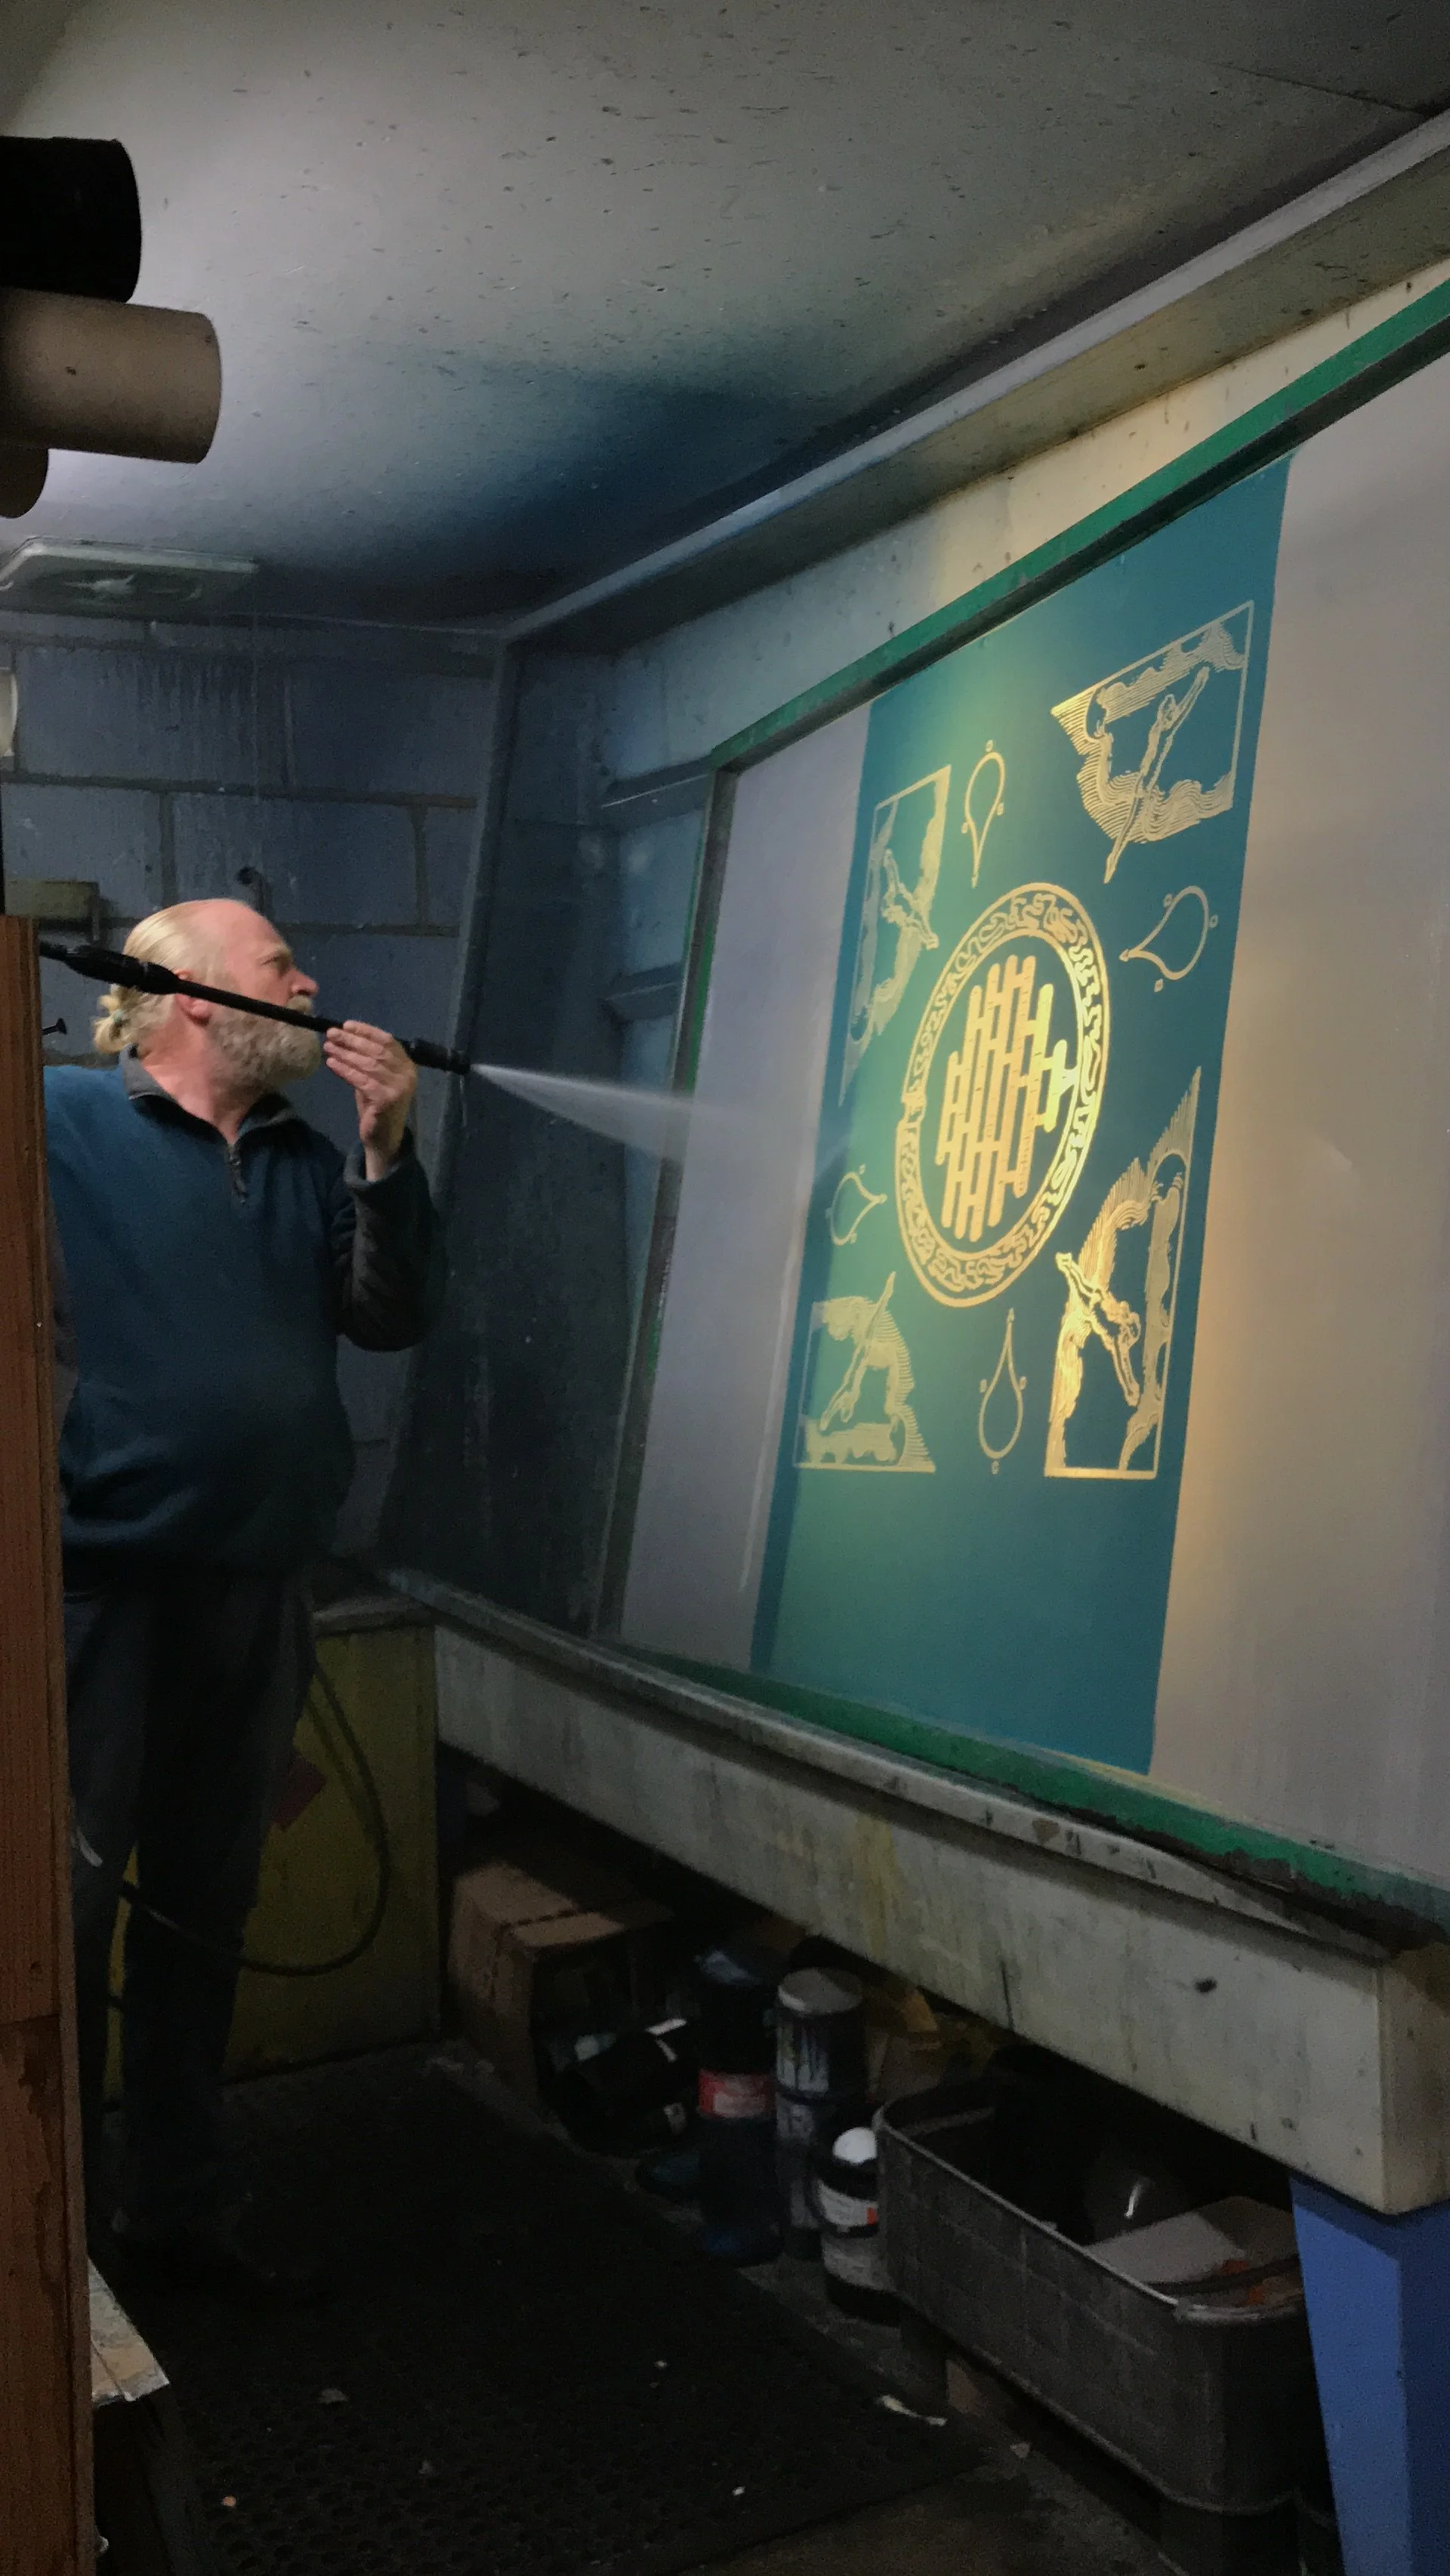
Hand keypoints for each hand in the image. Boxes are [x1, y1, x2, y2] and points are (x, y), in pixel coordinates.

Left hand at [323, 1021, 416, 1176]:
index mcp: (407, 1065)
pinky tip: (331, 1064)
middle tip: (331, 1033)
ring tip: (328, 1047)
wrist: (383, 1138)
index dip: (366, 1031)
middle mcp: (407, 1074)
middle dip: (352, 1040)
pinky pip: (362, 1080)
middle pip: (377, 1050)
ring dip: (345, 1053)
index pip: (387, 1040)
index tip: (346, 1025)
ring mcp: (399, 1087)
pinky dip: (345, 1070)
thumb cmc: (377, 1107)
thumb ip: (366, 1061)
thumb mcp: (374, 1079)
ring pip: (368, 1064)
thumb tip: (343, 1037)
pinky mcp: (387, 1099)